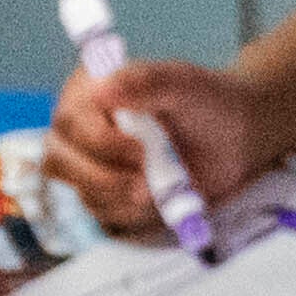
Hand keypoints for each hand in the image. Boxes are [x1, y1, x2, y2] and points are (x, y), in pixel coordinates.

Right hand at [45, 56, 260, 233]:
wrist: (236, 140)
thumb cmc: (209, 104)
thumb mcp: (185, 85)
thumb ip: (148, 81)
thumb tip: (101, 89)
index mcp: (90, 89)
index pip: (69, 121)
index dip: (100, 143)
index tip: (142, 152)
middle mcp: (81, 125)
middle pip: (59, 160)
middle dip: (105, 179)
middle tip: (147, 184)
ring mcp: (90, 162)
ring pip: (81, 191)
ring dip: (123, 198)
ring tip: (161, 187)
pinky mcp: (105, 192)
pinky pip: (102, 214)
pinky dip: (132, 213)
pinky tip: (158, 197)